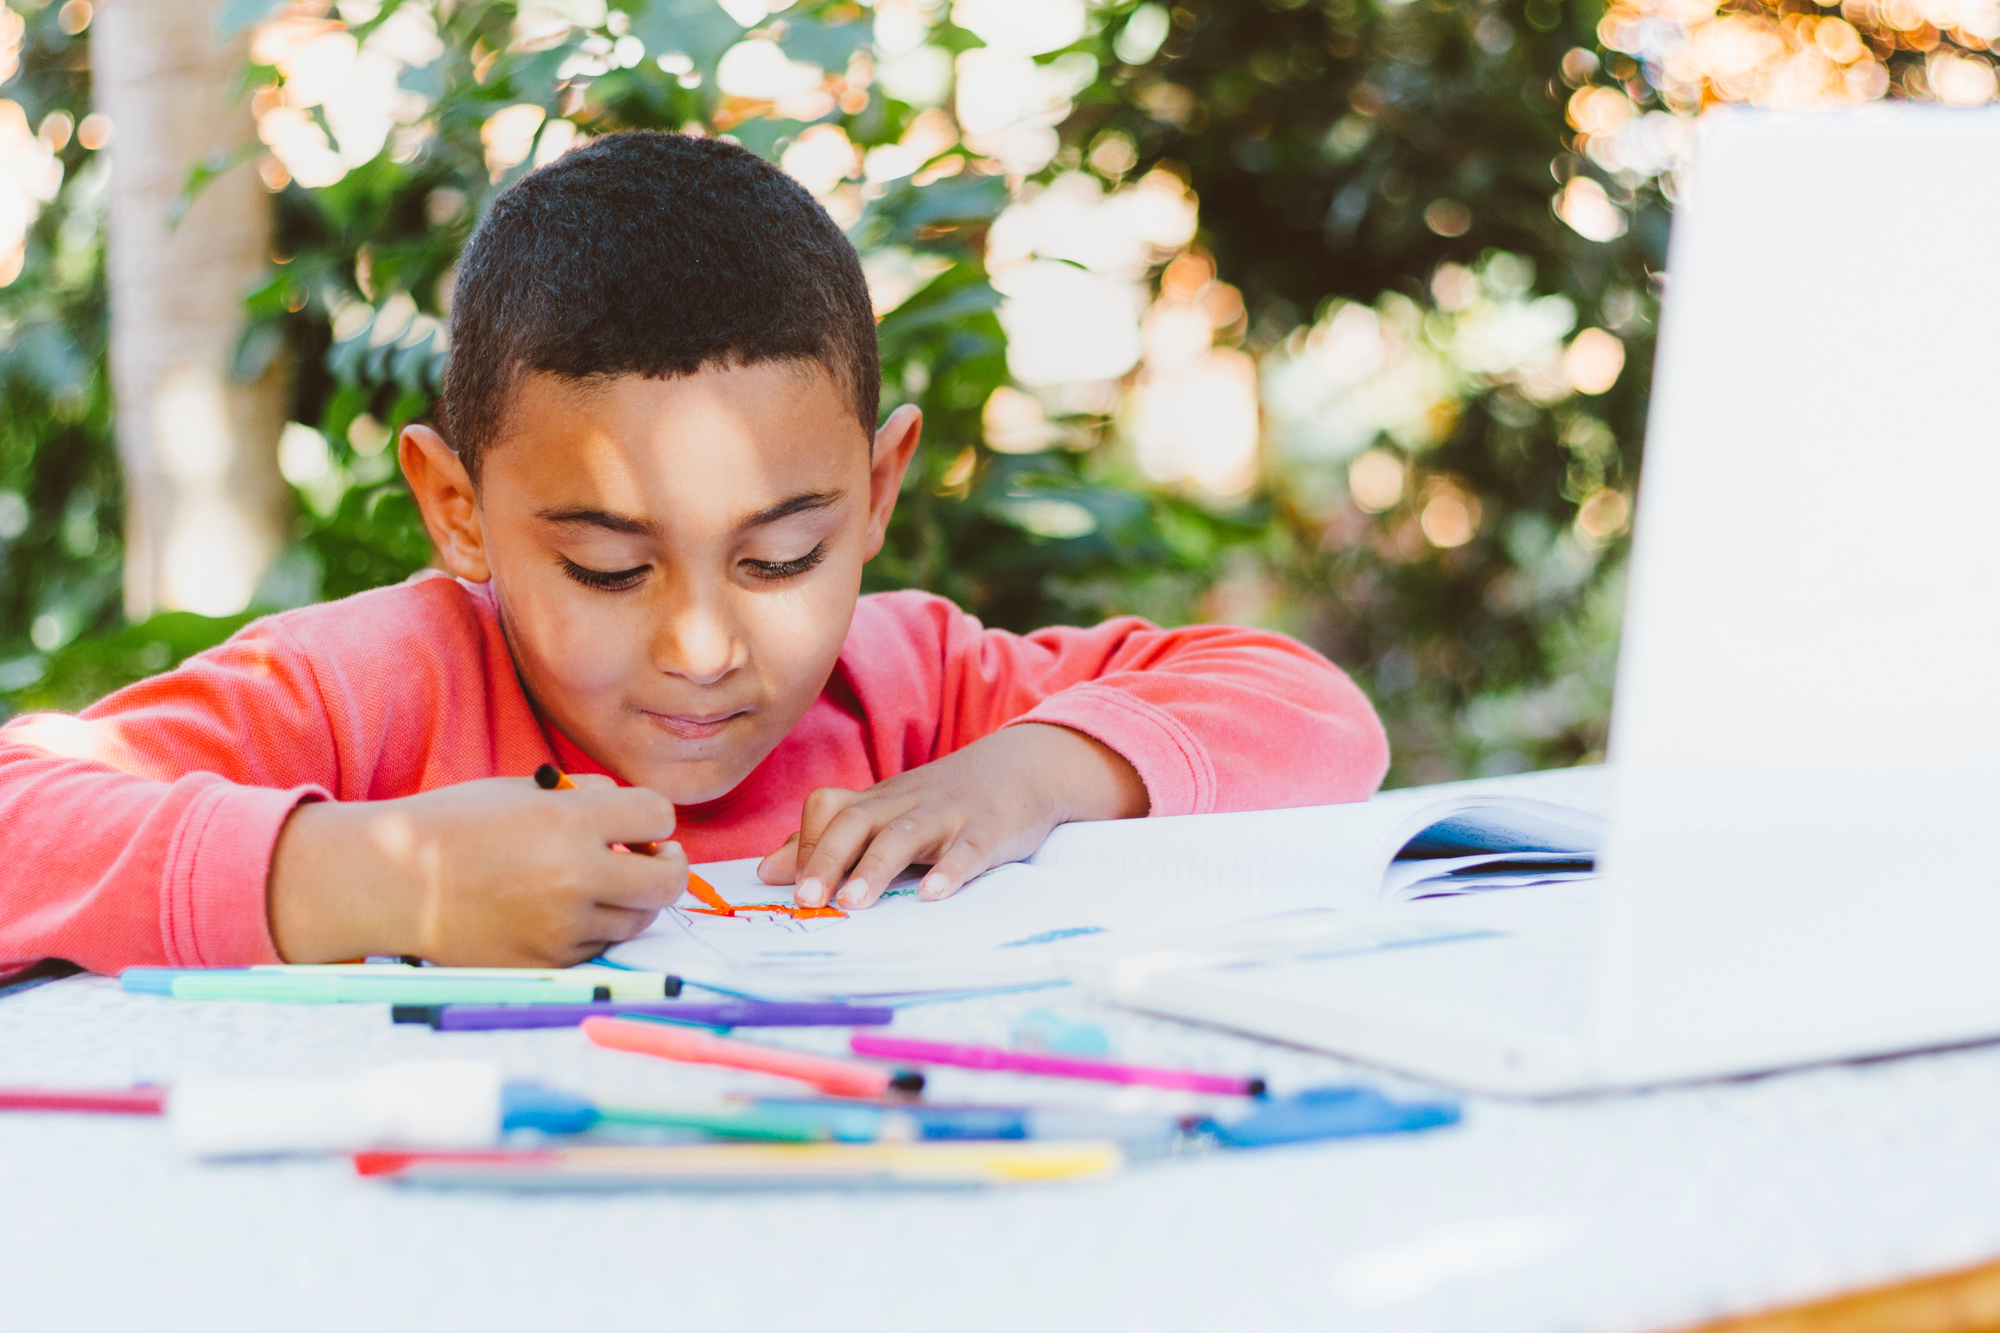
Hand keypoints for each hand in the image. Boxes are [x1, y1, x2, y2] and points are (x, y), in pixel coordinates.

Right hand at [269, 774, 687, 965]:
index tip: (638, 822)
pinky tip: (558, 909)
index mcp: (571, 822)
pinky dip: (591, 929)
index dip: (653, 817)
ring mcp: (562, 927)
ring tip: (594, 882)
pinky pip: (597, 946)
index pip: (659, 816)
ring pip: (636, 918)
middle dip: (666, 864)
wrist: (394, 880)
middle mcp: (575, 877)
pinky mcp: (547, 963)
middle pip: (668, 880)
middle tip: (651, 857)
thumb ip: (591, 800)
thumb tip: (642, 823)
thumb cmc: (460, 825)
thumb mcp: (527, 792)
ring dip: (628, 899)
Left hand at [756, 723, 1147, 909]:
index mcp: (877, 801)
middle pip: (856, 821)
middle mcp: (905, 804)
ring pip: (905, 835)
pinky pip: (967, 850)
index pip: (828, 810)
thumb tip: (768, 872)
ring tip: (853, 902)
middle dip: (828, 859)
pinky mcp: (987, 832)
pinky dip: (951, 870)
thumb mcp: (885, 814)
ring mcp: (946, 816)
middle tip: (808, 902)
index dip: (808, 846)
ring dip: (876, 867)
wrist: (1021, 768)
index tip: (792, 890)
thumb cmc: (942, 802)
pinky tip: (935, 894)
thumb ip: (827, 841)